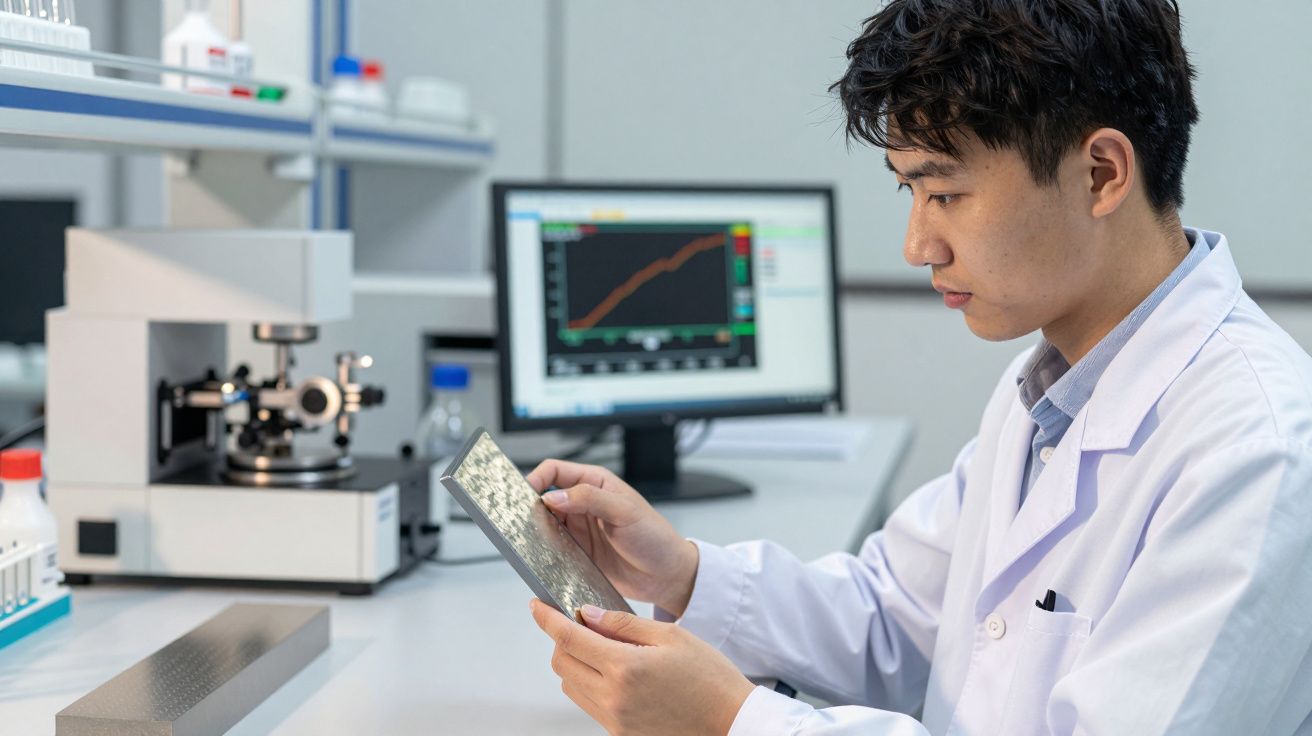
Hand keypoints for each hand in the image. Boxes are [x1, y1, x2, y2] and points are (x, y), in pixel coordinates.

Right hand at [527, 459, 698, 616]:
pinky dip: (544, 551)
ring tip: (529, 539)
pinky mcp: (578, 553)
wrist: (667, 576)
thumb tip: (553, 496)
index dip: (537, 478)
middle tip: (519, 519)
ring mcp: (579, 529)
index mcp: (596, 483)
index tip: (524, 493)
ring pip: (545, 524)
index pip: (555, 470)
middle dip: (530, 506)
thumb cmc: (655, 537)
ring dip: (536, 531)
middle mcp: (584, 504)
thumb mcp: (625, 512)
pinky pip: (552, 549)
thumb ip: (589, 499)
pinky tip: (543, 556)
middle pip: (544, 497)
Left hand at [531, 599, 754, 735]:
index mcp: (625, 668)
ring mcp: (614, 720)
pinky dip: (589, 683)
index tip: (536, 605)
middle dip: (562, 639)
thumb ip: (624, 623)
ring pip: (570, 685)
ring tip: (604, 648)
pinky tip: (615, 672)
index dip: (547, 619)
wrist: (731, 724)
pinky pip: (588, 704)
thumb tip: (588, 613)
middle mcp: (613, 698)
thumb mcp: (671, 636)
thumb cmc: (710, 679)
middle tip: (582, 624)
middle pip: (561, 663)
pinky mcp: (620, 734)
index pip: (568, 638)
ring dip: (574, 662)